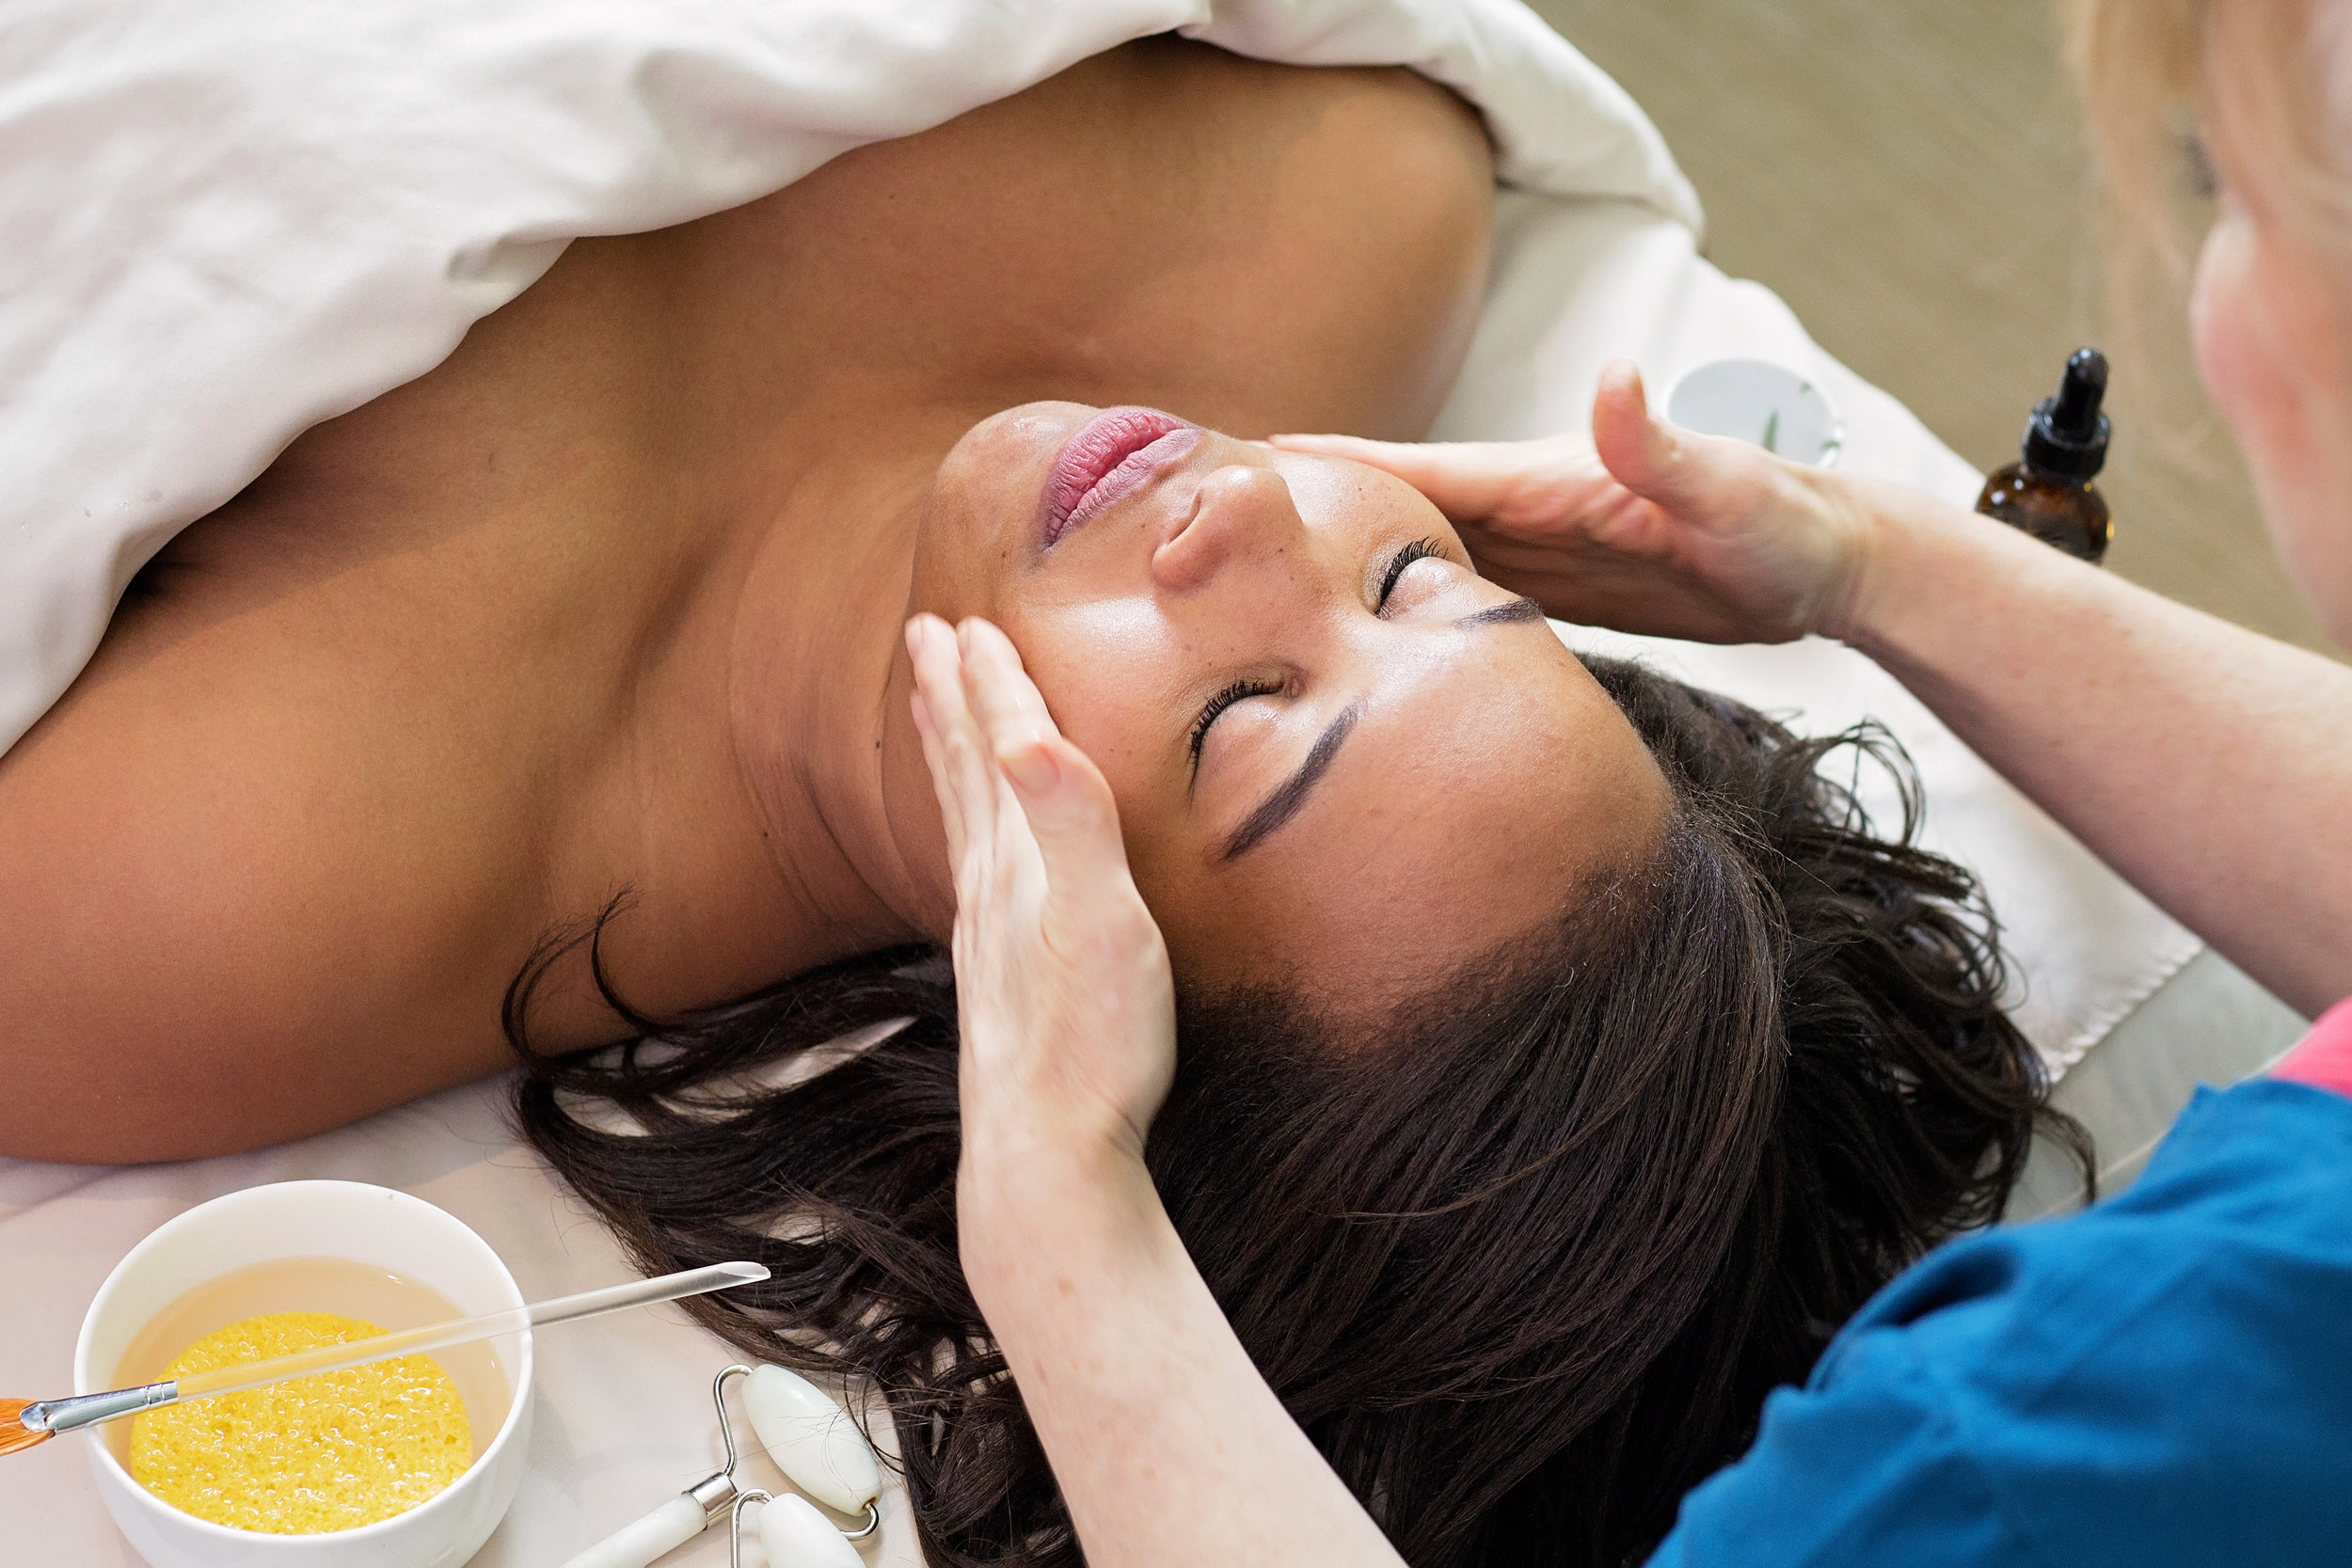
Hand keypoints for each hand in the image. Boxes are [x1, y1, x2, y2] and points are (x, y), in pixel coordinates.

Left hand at [905, 614, 1176, 1184]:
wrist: (1046, 1159)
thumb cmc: (1088, 1046)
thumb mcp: (1102, 923)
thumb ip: (1072, 823)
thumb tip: (1032, 736)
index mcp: (1019, 865)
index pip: (1003, 750)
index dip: (991, 683)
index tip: (966, 620)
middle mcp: (991, 893)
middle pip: (965, 774)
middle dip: (952, 701)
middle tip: (928, 636)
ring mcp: (989, 940)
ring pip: (962, 823)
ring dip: (952, 760)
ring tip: (940, 719)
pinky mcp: (1000, 984)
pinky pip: (974, 876)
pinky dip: (969, 835)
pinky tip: (977, 856)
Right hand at [1271, 360, 1879, 643]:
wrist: (1827, 565)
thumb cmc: (1784, 523)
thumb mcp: (1728, 488)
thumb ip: (1657, 446)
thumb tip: (1610, 374)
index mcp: (1537, 480)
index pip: (1408, 468)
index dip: (1319, 465)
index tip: (1226, 463)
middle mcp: (1517, 511)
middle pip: (1384, 510)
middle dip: (1295, 512)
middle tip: (1190, 532)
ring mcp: (1527, 555)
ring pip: (1405, 560)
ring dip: (1329, 568)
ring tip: (1240, 588)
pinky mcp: (1547, 598)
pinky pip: (1447, 606)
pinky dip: (1388, 614)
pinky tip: (1346, 640)